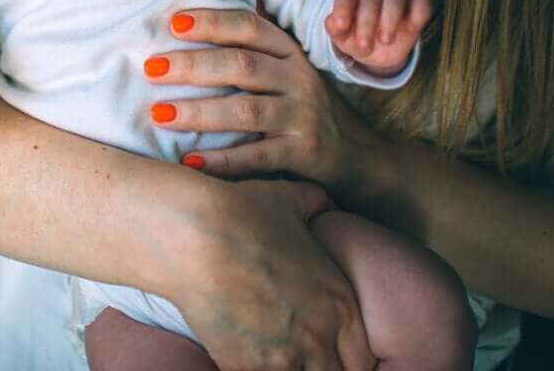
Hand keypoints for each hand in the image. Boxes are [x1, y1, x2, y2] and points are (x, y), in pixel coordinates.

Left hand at [145, 8, 387, 193]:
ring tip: (159, 114)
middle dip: (193, 65)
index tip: (173, 23)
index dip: (212, 22)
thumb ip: (245, 49)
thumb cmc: (295, 104)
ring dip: (199, 112)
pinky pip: (257, 156)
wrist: (350, 152)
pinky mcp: (303, 153)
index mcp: (288, 52)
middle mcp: (298, 78)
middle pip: (241, 66)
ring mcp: (302, 116)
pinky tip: (190, 162)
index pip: (249, 27)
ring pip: (246, 110)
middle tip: (152, 68)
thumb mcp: (281, 69)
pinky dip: (222, 160)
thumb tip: (181, 22)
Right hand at [170, 178, 373, 370]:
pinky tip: (240, 350)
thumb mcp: (289, 198)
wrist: (192, 236)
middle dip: (317, 363)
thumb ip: (317, 204)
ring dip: (285, 366)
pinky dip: (251, 366)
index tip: (328, 348)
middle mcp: (318, 335)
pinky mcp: (243, 366)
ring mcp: (282, 356)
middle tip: (294, 348)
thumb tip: (326, 205)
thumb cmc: (241, 212)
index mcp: (339, 301)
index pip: (361, 356)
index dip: (345, 353)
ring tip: (266, 349)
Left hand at [324, 0, 430, 76]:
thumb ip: (334, 30)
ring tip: (385, 40)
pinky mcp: (414, 11)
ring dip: (389, 19)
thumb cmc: (356, 39)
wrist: (377, 52)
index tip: (341, 26)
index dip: (342, 8)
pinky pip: (421, 3)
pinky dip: (419, 11)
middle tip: (364, 46)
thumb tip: (332, 22)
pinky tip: (412, 27)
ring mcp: (394, 1)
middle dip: (366, 23)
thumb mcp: (342, 38)